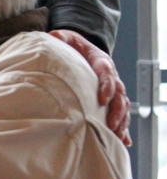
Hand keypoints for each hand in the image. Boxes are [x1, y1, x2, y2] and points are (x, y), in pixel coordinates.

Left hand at [50, 29, 130, 145]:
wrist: (82, 49)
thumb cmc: (73, 45)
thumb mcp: (67, 38)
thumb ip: (62, 38)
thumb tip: (54, 36)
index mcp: (101, 62)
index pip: (107, 74)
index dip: (106, 87)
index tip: (102, 100)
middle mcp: (111, 77)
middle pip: (119, 95)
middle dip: (117, 110)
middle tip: (111, 124)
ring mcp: (113, 90)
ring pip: (123, 107)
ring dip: (121, 122)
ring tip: (117, 136)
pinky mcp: (111, 100)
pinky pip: (120, 115)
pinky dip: (123, 128)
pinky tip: (124, 142)